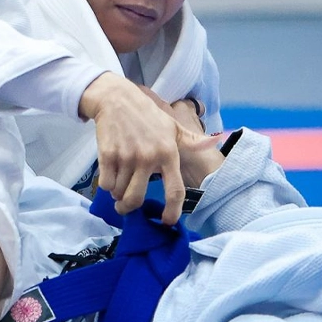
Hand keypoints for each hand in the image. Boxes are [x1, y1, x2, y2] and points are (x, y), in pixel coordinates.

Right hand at [79, 73, 211, 223]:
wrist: (117, 100)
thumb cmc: (148, 115)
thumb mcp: (173, 126)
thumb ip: (193, 140)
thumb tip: (216, 140)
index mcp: (168, 153)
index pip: (175, 190)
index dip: (172, 210)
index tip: (167, 221)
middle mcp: (149, 157)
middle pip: (137, 198)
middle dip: (129, 208)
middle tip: (127, 207)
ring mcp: (128, 157)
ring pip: (120, 192)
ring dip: (118, 195)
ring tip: (119, 187)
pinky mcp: (108, 155)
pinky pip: (106, 184)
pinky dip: (107, 185)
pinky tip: (111, 175)